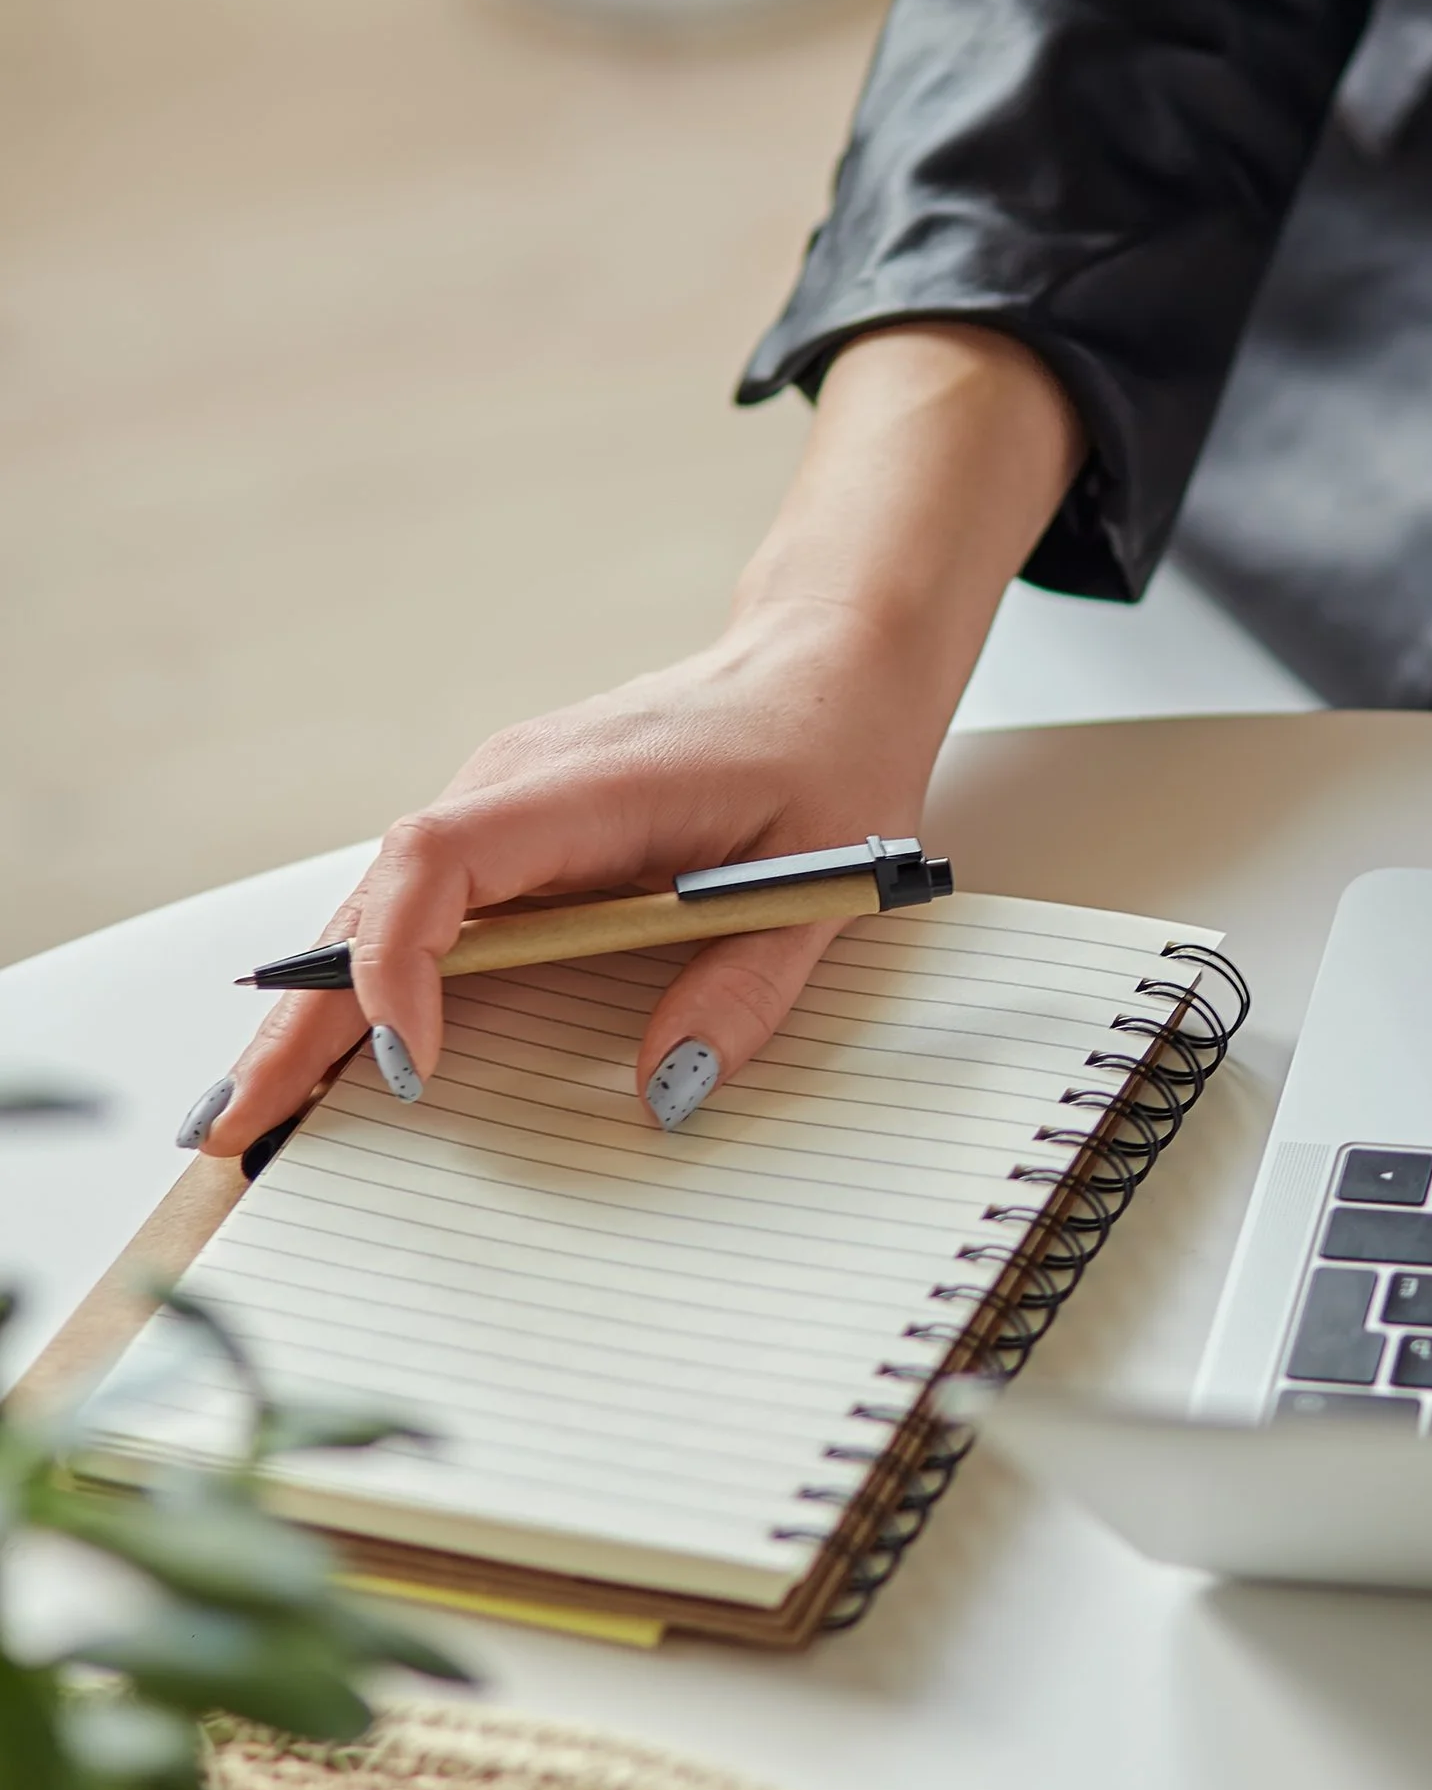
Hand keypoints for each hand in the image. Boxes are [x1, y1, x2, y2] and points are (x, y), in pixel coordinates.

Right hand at [180, 324, 1083, 1157]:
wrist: (825, 665)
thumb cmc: (827, 756)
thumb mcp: (824, 884)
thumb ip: (747, 988)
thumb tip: (667, 1092)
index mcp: (583, 785)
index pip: (440, 860)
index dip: (403, 961)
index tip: (407, 1061)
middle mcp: (514, 787)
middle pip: (375, 901)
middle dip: (304, 1018)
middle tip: (245, 1123)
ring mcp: (502, 806)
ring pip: (380, 909)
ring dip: (316, 1007)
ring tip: (260, 1111)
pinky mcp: (513, 832)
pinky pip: (419, 909)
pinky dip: (367, 980)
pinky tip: (332, 1055)